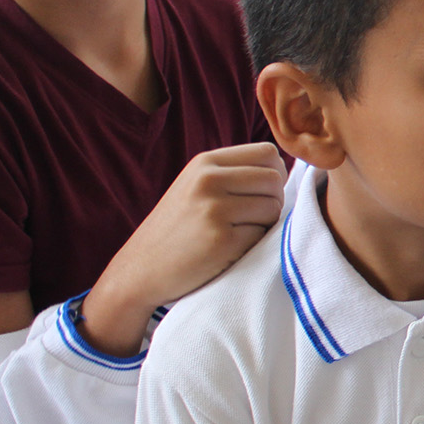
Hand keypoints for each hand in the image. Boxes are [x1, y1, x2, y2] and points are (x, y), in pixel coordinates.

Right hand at [81, 142, 287, 353]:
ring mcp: (215, 209)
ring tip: (239, 233)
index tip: (261, 194)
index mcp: (205, 163)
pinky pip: (262, 235)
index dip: (274, 174)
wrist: (140, 270)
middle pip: (274, 179)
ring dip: (266, 224)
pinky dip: (254, 244)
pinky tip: (230, 249)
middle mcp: (209, 180)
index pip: (267, 152)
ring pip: (274, 207)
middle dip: (273, 201)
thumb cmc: (178, 230)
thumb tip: (283, 168)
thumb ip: (233, 174)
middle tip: (252, 219)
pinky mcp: (222, 240)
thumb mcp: (196, 187)